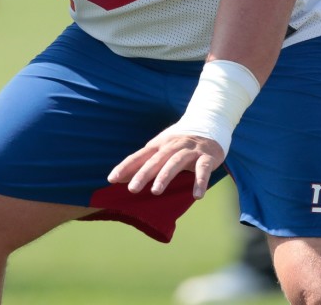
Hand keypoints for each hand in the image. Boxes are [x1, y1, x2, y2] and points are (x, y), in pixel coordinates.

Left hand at [106, 127, 223, 200]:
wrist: (209, 124)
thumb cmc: (178, 142)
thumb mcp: (160, 149)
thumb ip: (144, 164)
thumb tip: (121, 179)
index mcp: (157, 145)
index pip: (138, 157)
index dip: (125, 167)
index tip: (111, 179)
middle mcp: (171, 146)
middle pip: (155, 160)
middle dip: (142, 174)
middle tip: (132, 189)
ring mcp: (189, 150)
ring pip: (175, 162)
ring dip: (165, 176)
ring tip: (155, 191)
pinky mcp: (207, 156)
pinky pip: (203, 170)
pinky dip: (200, 182)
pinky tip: (197, 196)